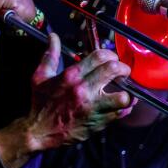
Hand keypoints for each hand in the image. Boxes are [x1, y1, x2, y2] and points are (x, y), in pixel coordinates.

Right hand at [23, 34, 134, 150]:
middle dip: (123, 69)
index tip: (110, 60)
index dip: (110, 55)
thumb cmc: (40, 103)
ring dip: (127, 93)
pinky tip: (119, 105)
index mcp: (70, 76)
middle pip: (115, 70)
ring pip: (124, 96)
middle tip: (122, 73)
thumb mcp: (40, 77)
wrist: (39, 131)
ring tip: (124, 91)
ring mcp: (92, 107)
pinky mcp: (98, 121)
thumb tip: (53, 37)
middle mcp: (83, 89)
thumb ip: (50, 55)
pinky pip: (121, 113)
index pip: (100, 56)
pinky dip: (124, 108)